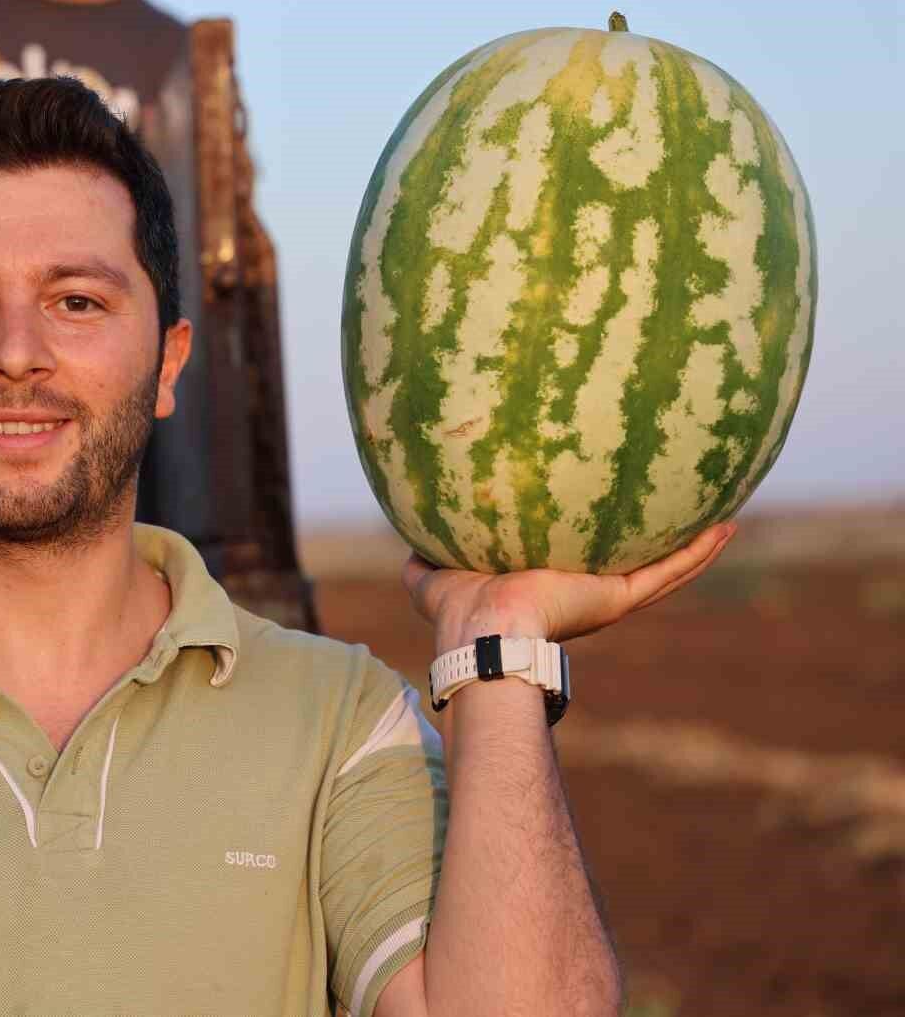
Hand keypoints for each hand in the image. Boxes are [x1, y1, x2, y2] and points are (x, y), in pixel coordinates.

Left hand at [402, 522, 734, 652]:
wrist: (483, 628)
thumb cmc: (458, 607)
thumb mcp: (433, 575)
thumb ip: (421, 560)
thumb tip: (405, 541)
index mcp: (545, 586)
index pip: (576, 557)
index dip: (592, 538)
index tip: (609, 511)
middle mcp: (581, 592)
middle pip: (627, 560)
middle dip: (652, 536)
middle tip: (680, 504)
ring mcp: (605, 596)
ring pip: (662, 566)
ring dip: (695, 543)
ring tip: (724, 510)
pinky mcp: (618, 596)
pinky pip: (668, 571)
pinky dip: (700, 552)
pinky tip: (728, 525)